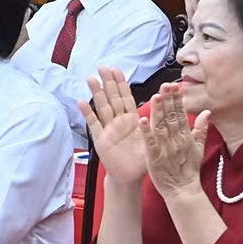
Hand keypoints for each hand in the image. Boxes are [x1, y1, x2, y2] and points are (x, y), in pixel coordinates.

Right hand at [79, 66, 148, 184]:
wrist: (131, 176)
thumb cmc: (143, 160)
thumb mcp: (154, 141)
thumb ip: (156, 125)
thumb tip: (162, 109)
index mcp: (132, 120)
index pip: (126, 97)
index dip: (121, 83)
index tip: (117, 69)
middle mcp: (119, 122)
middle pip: (112, 98)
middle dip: (107, 82)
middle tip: (102, 67)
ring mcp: (108, 129)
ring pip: (102, 107)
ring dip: (96, 93)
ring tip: (91, 79)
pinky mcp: (100, 139)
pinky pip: (93, 124)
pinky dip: (87, 113)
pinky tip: (81, 102)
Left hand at [142, 84, 208, 200]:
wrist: (182, 190)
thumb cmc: (188, 169)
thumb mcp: (198, 148)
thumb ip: (201, 129)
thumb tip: (207, 112)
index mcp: (185, 136)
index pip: (181, 114)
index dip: (178, 100)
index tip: (175, 86)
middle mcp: (176, 140)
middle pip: (172, 117)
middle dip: (169, 100)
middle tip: (166, 85)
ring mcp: (165, 148)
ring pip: (161, 126)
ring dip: (158, 111)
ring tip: (155, 96)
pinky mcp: (155, 157)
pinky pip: (150, 142)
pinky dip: (146, 131)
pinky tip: (142, 120)